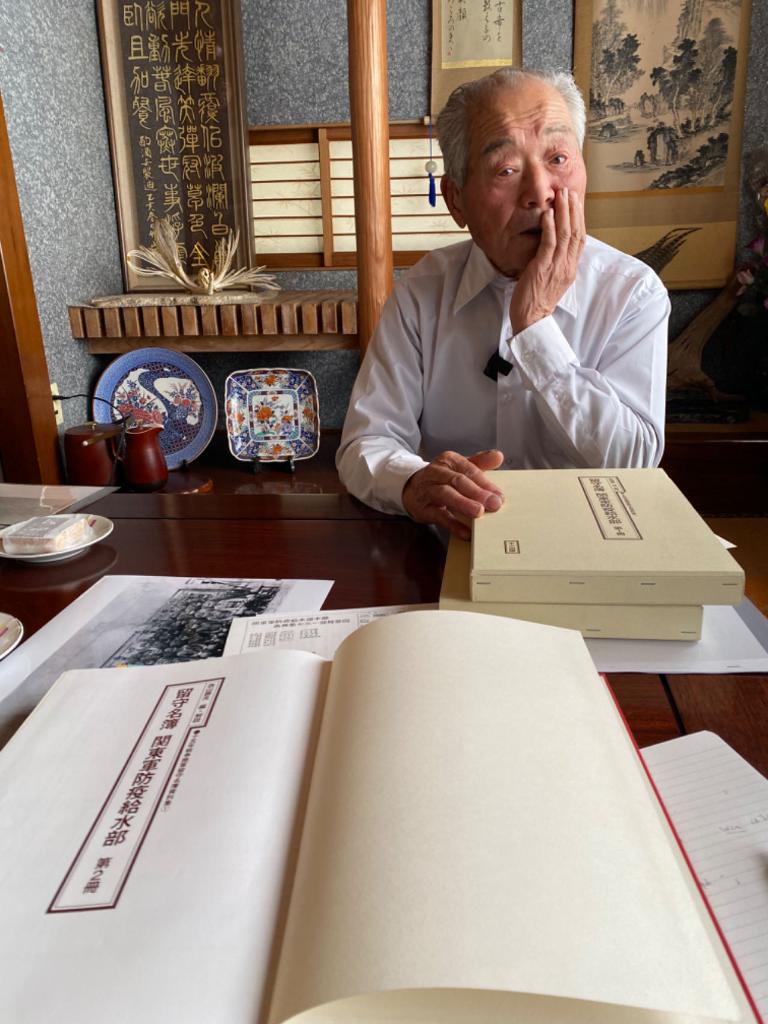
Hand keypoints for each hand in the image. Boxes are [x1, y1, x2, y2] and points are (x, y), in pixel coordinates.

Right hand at [402, 450, 504, 539]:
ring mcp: (428, 490)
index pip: (469, 470)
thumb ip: (479, 463)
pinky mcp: (422, 508)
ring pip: (446, 494)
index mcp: (449, 460)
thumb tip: (498, 456)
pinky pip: (438, 516)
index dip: (485, 483)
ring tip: (479, 512)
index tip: (499, 495)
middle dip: (477, 492)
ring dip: (463, 504)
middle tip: (494, 504)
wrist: (412, 489)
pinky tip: (466, 532)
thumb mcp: (459, 468)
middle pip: (458, 480)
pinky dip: (453, 524)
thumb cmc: (442, 479)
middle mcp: (436, 472)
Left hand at [509, 187, 584, 334]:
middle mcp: (568, 266)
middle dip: (573, 210)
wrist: (532, 319)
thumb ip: (557, 263)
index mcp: (571, 268)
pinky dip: (550, 226)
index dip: (579, 219)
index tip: (576, 202)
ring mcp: (557, 267)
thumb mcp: (553, 279)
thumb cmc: (538, 300)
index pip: (580, 239)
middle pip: (576, 232)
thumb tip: (554, 247)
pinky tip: (548, 213)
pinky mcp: (543, 268)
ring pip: (565, 234)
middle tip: (570, 191)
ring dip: (563, 212)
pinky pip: (549, 244)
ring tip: (561, 195)